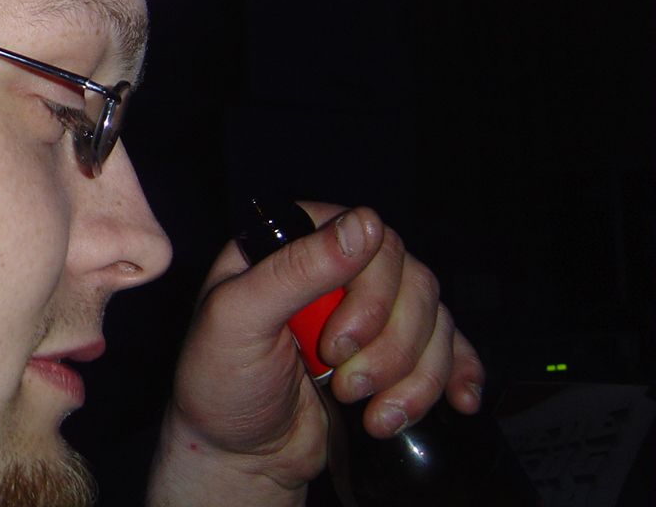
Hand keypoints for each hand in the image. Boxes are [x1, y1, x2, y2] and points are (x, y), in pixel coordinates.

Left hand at [146, 203, 484, 505]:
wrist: (239, 457)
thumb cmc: (221, 384)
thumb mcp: (237, 321)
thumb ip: (294, 271)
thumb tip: (364, 222)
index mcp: (293, 245)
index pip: (365, 234)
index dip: (368, 291)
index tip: (337, 345)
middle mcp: (337, 270)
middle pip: (411, 279)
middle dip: (387, 346)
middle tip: (343, 386)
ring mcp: (371, 312)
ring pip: (435, 317)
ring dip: (415, 376)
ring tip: (373, 416)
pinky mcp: (395, 354)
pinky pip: (451, 349)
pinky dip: (458, 375)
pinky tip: (458, 402)